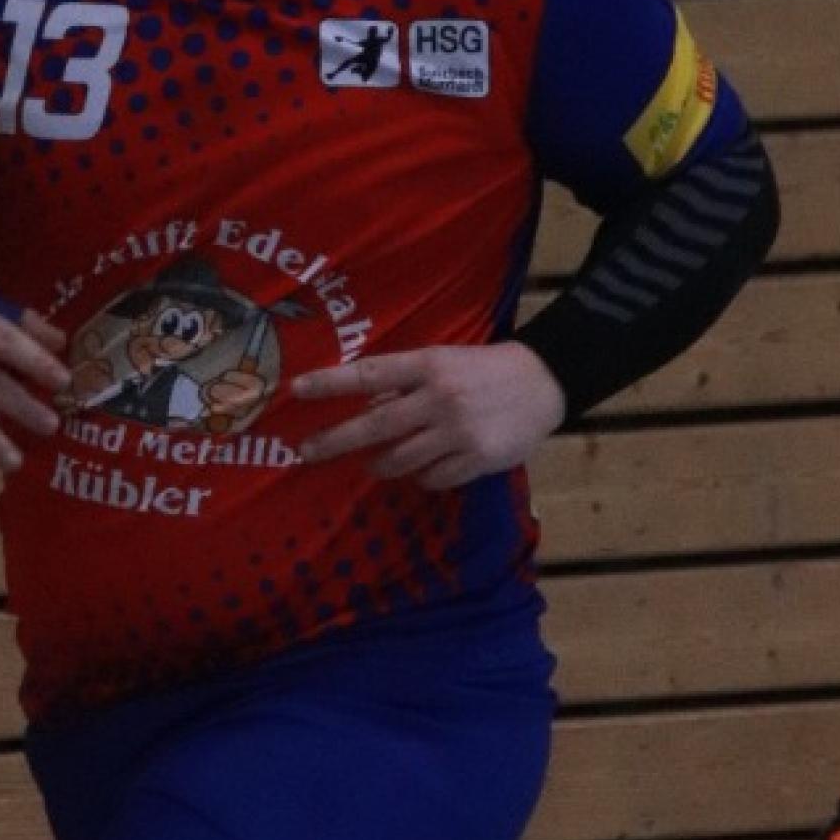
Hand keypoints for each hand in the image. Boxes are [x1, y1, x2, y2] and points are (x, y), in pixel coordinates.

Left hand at [291, 341, 566, 488]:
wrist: (542, 381)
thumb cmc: (481, 369)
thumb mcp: (442, 361)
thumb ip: (404, 382)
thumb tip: (364, 407)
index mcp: (428, 365)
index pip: (369, 374)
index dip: (331, 383)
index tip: (297, 390)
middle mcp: (439, 398)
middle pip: (376, 425)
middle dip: (336, 440)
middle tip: (306, 451)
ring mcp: (458, 432)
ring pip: (401, 459)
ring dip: (380, 465)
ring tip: (372, 465)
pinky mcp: (477, 459)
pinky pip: (433, 478)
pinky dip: (421, 476)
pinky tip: (421, 470)